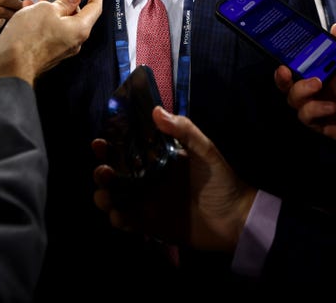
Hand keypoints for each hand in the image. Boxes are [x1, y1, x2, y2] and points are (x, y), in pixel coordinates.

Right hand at [0, 0, 102, 85]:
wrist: (10, 65)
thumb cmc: (28, 38)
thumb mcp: (46, 9)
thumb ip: (64, 2)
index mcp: (80, 29)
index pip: (95, 8)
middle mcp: (75, 41)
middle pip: (77, 16)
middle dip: (66, 2)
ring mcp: (62, 49)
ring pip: (61, 24)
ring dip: (51, 11)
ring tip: (36, 3)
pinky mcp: (50, 53)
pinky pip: (52, 33)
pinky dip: (44, 22)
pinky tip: (30, 14)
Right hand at [92, 107, 255, 251]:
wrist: (234, 219)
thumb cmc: (221, 181)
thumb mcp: (205, 151)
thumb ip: (183, 130)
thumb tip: (156, 110)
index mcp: (157, 158)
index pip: (126, 148)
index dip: (109, 145)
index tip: (101, 142)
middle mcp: (147, 178)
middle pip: (114, 173)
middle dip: (102, 171)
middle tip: (104, 171)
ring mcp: (146, 202)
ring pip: (113, 198)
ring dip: (104, 196)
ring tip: (107, 195)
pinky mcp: (149, 224)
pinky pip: (124, 221)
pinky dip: (117, 218)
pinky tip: (120, 215)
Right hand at [274, 23, 335, 164]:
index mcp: (335, 69)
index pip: (306, 59)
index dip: (293, 53)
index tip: (288, 46)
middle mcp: (326, 86)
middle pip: (291, 80)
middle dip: (282, 75)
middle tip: (286, 70)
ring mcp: (323, 106)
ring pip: (294, 98)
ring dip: (299, 90)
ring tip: (317, 85)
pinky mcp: (326, 125)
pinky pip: (307, 117)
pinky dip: (313, 110)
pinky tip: (331, 107)